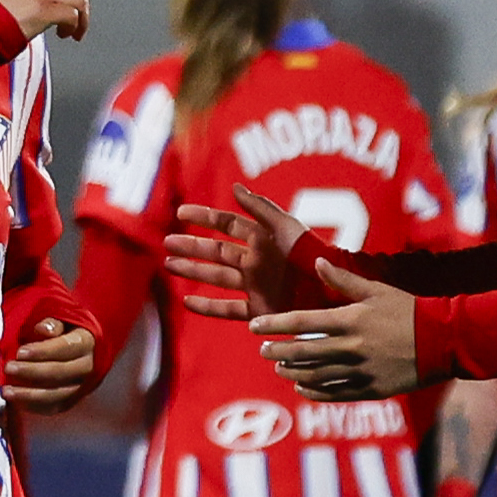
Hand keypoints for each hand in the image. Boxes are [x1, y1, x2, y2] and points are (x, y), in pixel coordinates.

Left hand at [5, 316, 96, 415]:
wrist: (76, 351)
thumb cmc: (62, 331)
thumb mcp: (60, 319)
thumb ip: (52, 323)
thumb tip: (42, 329)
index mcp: (86, 342)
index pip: (66, 347)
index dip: (43, 351)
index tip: (19, 352)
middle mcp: (86, 367)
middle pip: (60, 372)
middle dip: (32, 372)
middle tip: (8, 368)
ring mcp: (80, 387)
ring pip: (57, 395)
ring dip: (29, 395)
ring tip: (6, 391)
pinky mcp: (70, 401)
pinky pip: (53, 407)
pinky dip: (33, 406)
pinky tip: (16, 401)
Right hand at [167, 186, 308, 321]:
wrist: (329, 290)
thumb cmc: (311, 255)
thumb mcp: (286, 226)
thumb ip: (260, 208)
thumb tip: (234, 187)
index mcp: (261, 238)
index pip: (227, 224)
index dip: (205, 216)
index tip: (181, 212)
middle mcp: (254, 261)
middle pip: (216, 250)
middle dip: (192, 246)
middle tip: (168, 242)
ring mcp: (254, 285)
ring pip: (216, 277)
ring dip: (192, 271)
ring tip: (169, 265)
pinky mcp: (258, 309)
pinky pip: (228, 308)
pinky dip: (207, 307)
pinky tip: (187, 302)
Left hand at [253, 260, 420, 400]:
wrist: (443, 341)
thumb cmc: (409, 311)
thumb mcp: (378, 290)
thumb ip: (344, 279)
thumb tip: (317, 260)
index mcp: (352, 320)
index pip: (303, 323)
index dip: (275, 325)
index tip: (254, 326)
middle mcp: (353, 347)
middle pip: (304, 352)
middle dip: (278, 351)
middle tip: (262, 350)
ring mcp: (361, 371)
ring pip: (316, 376)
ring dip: (292, 372)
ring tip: (278, 368)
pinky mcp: (371, 389)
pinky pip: (335, 393)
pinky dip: (314, 391)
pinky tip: (301, 386)